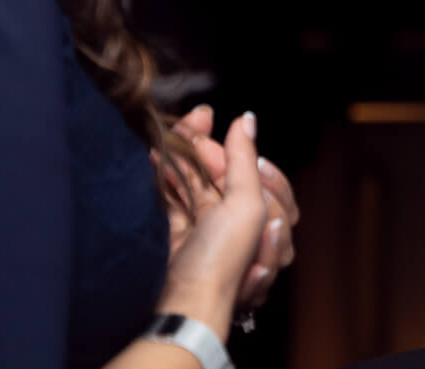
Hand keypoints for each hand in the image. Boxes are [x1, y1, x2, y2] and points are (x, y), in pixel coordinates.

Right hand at [162, 106, 299, 307]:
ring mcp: (209, 233)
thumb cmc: (224, 261)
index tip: (219, 143)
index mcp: (267, 222)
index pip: (261, 177)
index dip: (241, 156)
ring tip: (172, 136)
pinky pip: (177, 201)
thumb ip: (245, 160)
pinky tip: (157, 159)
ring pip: (201, 186)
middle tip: (191, 127)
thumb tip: (248, 120)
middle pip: (229, 178)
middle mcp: (242, 229)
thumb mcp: (247, 205)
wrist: (184, 305)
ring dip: (187, 161)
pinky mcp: (180, 239)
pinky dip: (168, 180)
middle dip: (212, 152)